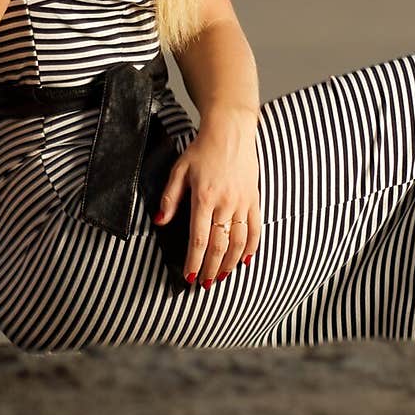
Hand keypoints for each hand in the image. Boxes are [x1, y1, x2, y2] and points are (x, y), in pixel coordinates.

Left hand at [155, 109, 260, 286]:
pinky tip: (245, 260)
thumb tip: (160, 221)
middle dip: (211, 268)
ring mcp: (243, 202)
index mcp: (204, 198)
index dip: (194, 260)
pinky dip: (251, 247)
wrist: (231, 131)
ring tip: (222, 276)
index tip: (190, 275)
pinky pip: (255, 229)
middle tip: (205, 284)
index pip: (198, 238)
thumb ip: (169, 198)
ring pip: (238, 241)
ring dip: (230, 263)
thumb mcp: (179, 171)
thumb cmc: (202, 149)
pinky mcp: (254, 199)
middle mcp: (225, 203)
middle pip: (219, 245)